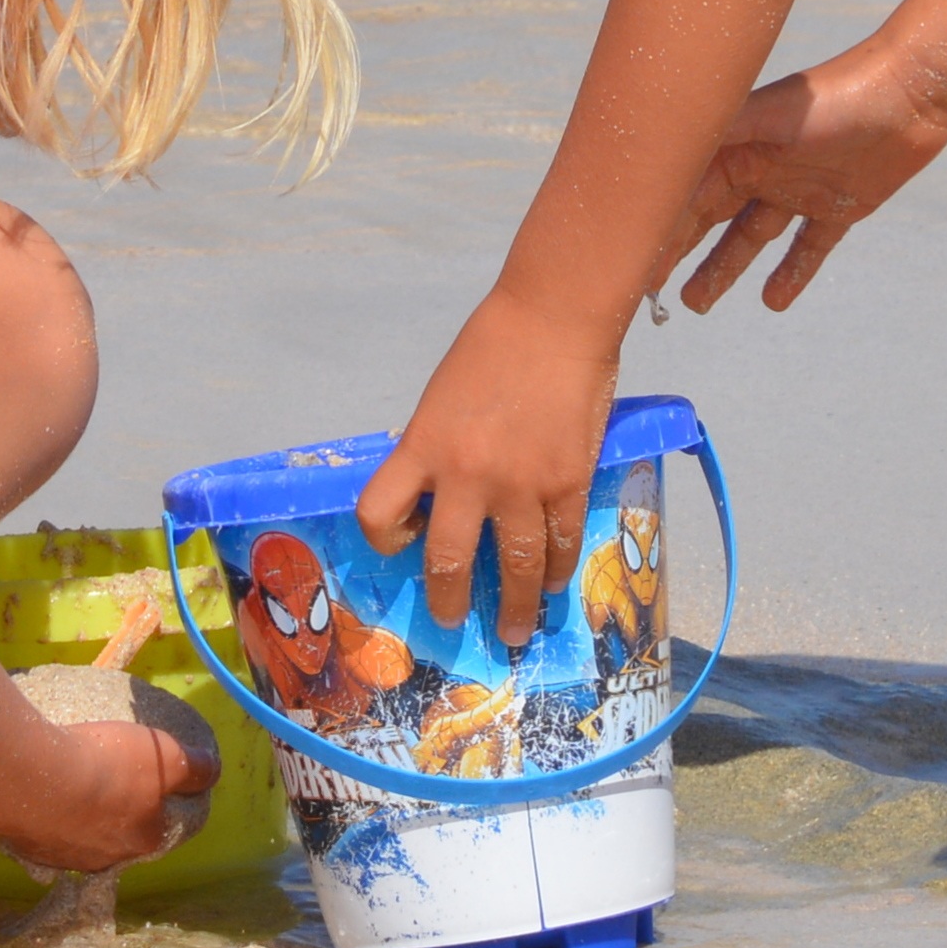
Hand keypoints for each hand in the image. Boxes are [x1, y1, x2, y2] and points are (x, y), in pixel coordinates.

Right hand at [0, 718, 217, 877]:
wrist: (30, 777)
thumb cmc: (108, 764)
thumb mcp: (165, 754)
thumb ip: (194, 767)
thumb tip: (213, 771)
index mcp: (145, 840)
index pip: (165, 824)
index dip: (161, 800)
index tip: (151, 778)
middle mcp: (109, 860)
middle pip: (123, 834)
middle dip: (121, 811)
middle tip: (111, 776)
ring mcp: (67, 859)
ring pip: (83, 837)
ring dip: (83, 816)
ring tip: (74, 783)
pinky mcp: (31, 851)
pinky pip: (47, 833)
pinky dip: (50, 816)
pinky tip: (44, 792)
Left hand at [354, 294, 617, 648]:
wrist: (552, 319)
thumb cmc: (491, 348)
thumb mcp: (441, 401)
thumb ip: (437, 450)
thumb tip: (441, 496)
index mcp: (422, 447)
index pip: (378, 514)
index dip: (385, 537)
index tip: (403, 542)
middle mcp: (465, 475)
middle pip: (447, 561)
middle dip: (449, 603)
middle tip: (454, 623)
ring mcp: (521, 484)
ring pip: (516, 566)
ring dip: (516, 606)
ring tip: (517, 628)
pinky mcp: (567, 482)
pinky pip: (561, 542)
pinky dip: (557, 569)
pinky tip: (554, 582)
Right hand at [656, 34, 946, 313]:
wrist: (912, 91)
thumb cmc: (836, 95)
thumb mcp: (770, 113)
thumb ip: (718, 128)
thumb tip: (656, 137)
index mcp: (739, 147)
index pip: (688, 195)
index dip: (661, 229)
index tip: (636, 262)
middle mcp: (762, 167)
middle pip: (710, 219)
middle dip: (679, 252)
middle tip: (651, 293)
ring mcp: (799, 189)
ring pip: (750, 237)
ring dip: (723, 268)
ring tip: (695, 304)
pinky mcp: (839, 206)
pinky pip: (809, 247)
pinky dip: (793, 273)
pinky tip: (774, 302)